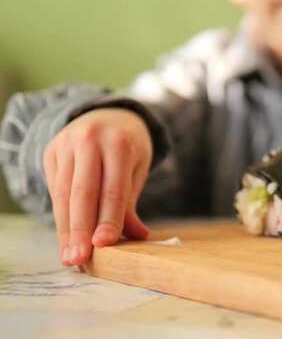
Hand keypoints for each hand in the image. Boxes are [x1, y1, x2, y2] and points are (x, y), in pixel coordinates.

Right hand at [43, 108, 152, 266]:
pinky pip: (54, 188)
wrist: (109, 114)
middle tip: (79, 259)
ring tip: (70, 256)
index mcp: (118, 144)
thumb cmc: (129, 148)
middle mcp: (89, 141)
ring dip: (65, 229)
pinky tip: (64, 237)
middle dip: (79, 230)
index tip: (103, 245)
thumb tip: (138, 237)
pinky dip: (60, 215)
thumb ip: (130, 203)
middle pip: (82, 193)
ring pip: (63, 194)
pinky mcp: (51, 151)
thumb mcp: (137, 169)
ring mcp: (66, 144)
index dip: (107, 219)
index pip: (112, 190)